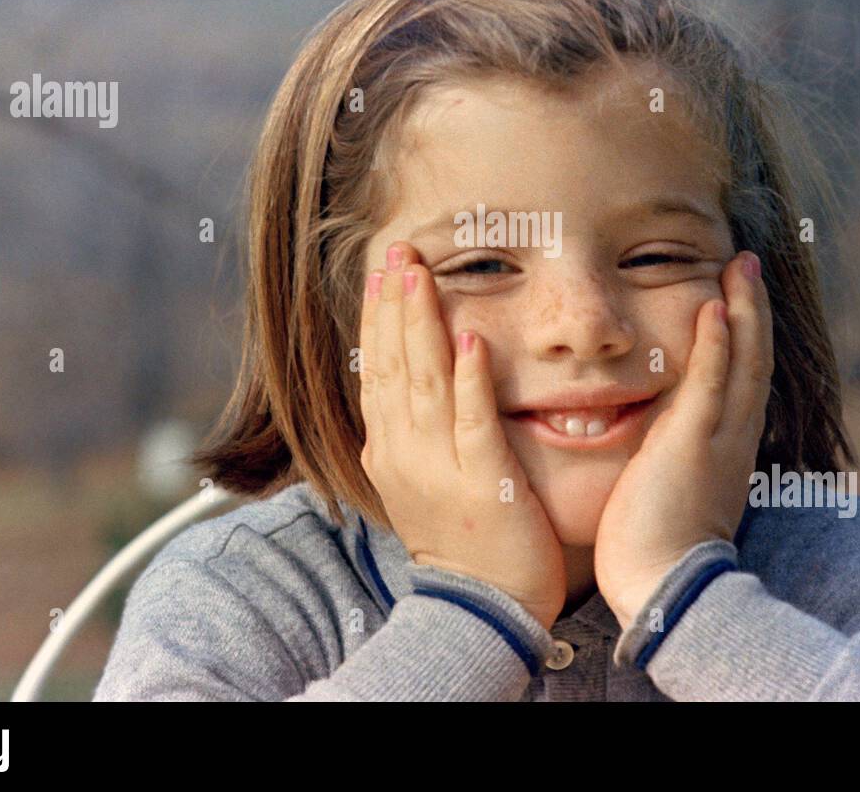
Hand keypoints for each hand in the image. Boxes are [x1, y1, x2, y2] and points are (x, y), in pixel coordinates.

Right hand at [359, 241, 567, 631]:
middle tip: (399, 250)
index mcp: (388, 450)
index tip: (384, 272)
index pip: (376, 370)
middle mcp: (404, 452)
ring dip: (421, 323)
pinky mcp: (483, 480)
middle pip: (393, 363)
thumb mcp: (417, 483)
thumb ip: (410, 433)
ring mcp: (440, 465)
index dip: (379, 317)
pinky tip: (471, 338)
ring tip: (421, 274)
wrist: (480, 609)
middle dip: (394, 303)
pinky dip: (470, 378)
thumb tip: (401, 388)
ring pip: (425, 381)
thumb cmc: (461, 542)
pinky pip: (473, 420)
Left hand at [593, 250, 772, 630]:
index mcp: (725, 449)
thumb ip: (667, 461)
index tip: (735, 300)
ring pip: (743, 361)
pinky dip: (718, 344)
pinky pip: (712, 383)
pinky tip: (715, 306)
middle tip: (748, 264)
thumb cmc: (655, 550)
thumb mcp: (668, 493)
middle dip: (752, 309)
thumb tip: (655, 448)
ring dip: (743, 309)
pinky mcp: (694, 444)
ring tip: (741, 266)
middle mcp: (732, 438)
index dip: (742, 337)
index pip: (740, 380)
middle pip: (753, 359)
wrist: (664, 589)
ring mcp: (718, 439)